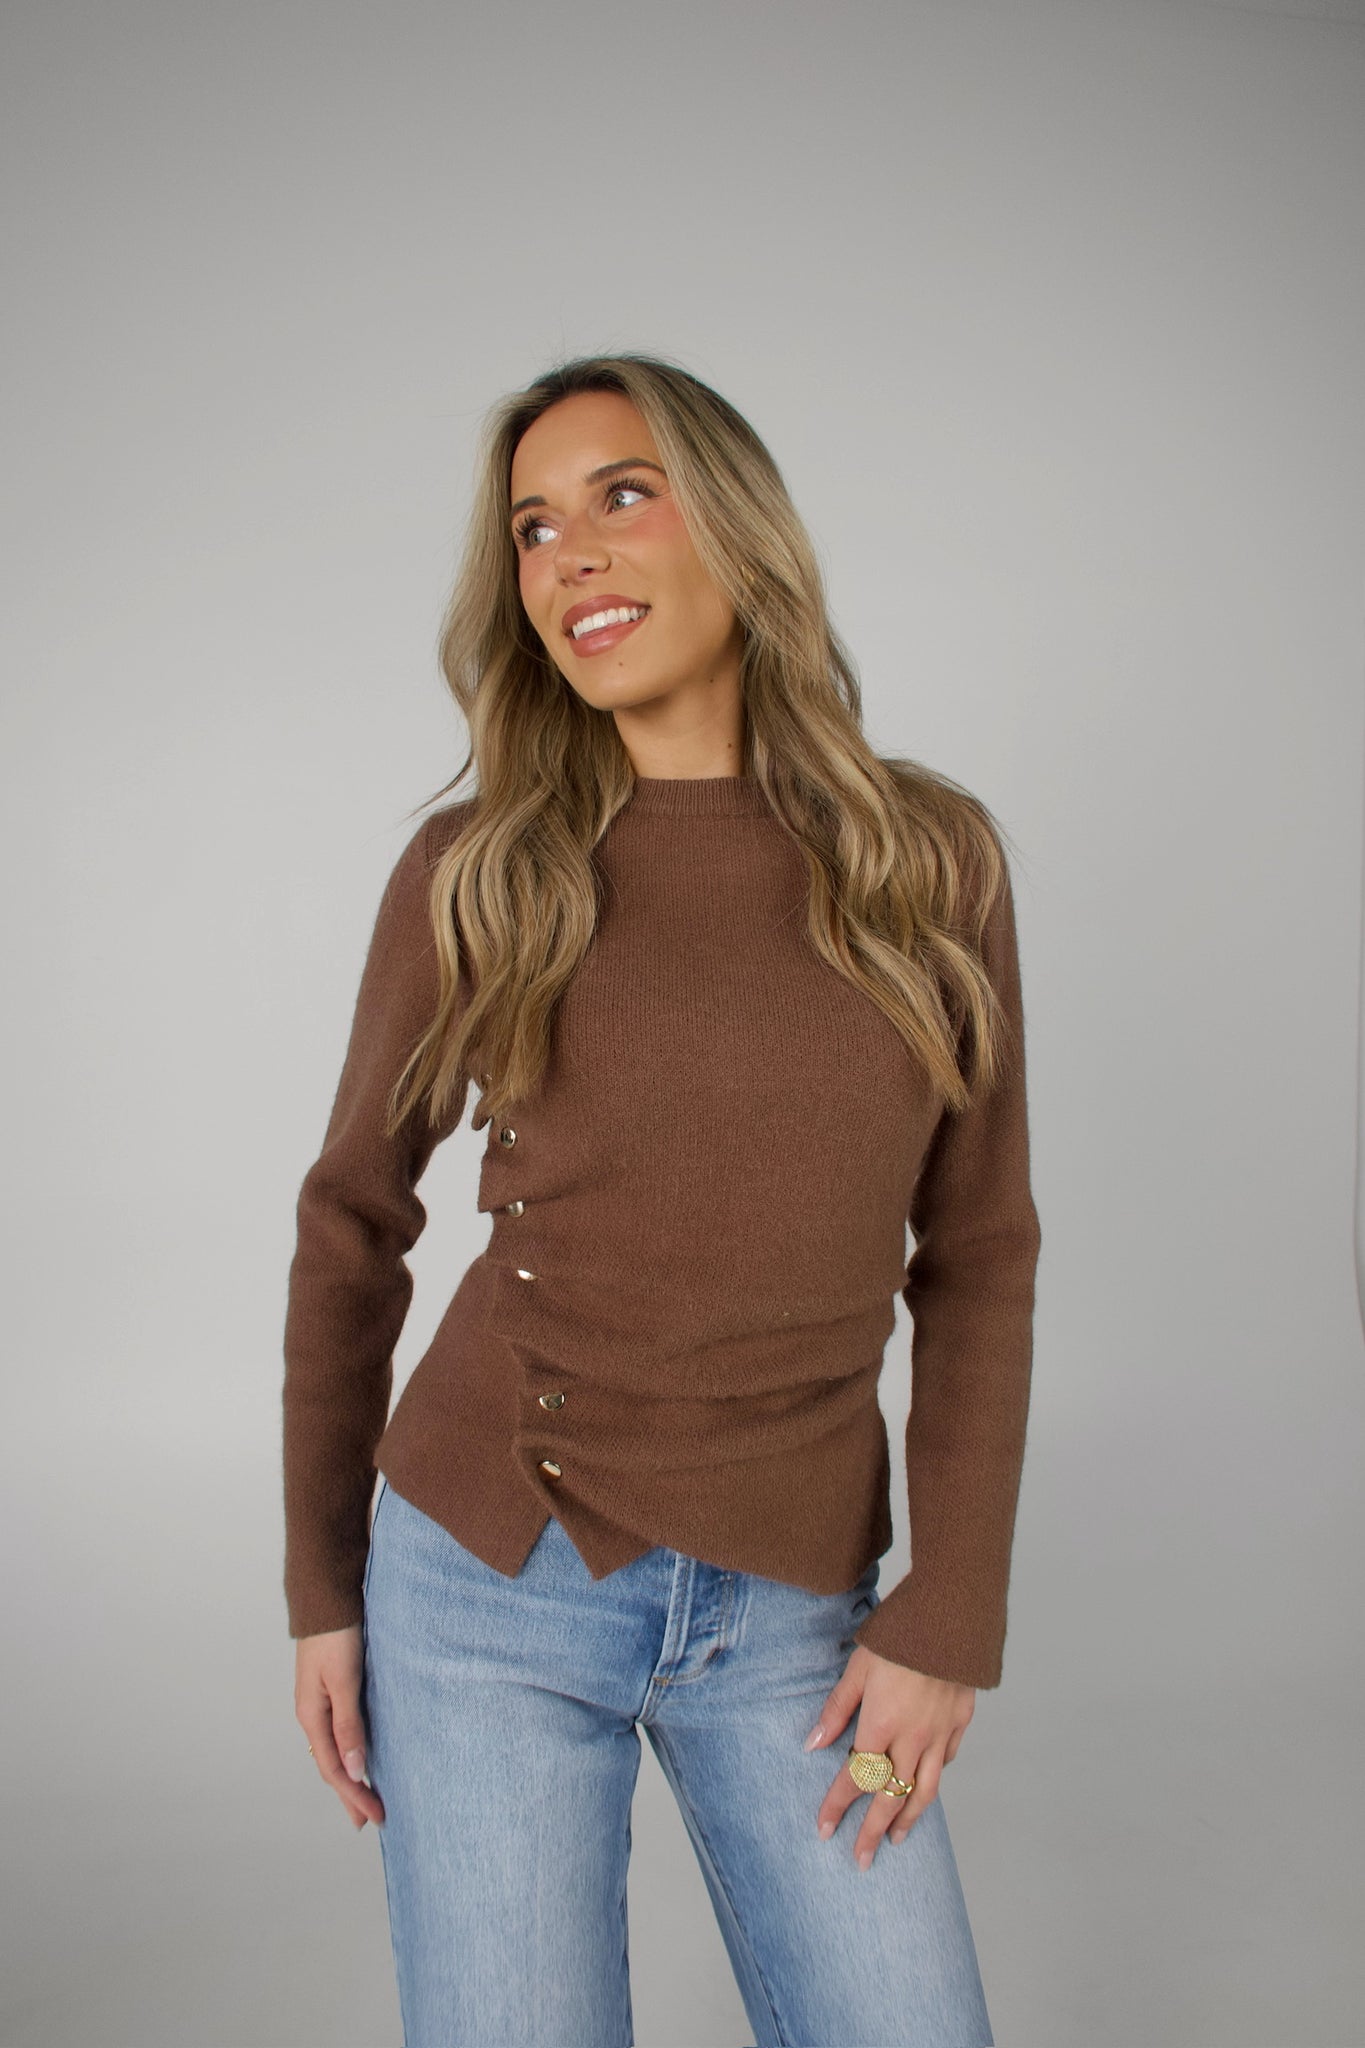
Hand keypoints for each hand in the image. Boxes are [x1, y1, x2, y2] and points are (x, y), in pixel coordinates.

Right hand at [294, 1625, 385, 1831]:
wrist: (328, 1598)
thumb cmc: (336, 1635)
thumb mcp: (344, 1681)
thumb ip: (349, 1725)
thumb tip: (355, 1770)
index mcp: (312, 1716)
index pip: (335, 1769)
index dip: (354, 1795)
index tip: (376, 1816)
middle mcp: (314, 1714)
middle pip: (333, 1764)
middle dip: (351, 1794)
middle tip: (370, 1820)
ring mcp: (321, 1702)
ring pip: (336, 1750)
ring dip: (351, 1775)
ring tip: (365, 1796)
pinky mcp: (333, 1690)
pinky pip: (341, 1732)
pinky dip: (352, 1751)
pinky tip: (361, 1754)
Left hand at [805, 1645, 974, 1868]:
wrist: (951, 1618)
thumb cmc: (898, 1636)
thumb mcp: (858, 1668)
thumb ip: (836, 1708)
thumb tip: (812, 1745)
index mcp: (882, 1724)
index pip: (856, 1778)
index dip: (837, 1806)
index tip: (824, 1829)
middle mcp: (913, 1738)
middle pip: (890, 1797)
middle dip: (872, 1831)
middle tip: (861, 1859)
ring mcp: (941, 1734)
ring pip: (924, 1791)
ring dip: (907, 1820)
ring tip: (895, 1839)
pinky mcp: (960, 1723)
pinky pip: (946, 1763)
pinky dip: (932, 1781)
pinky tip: (924, 1789)